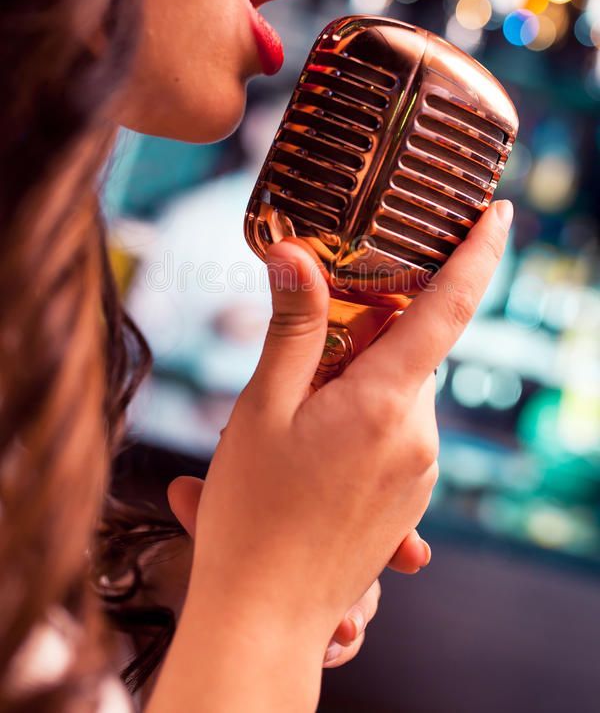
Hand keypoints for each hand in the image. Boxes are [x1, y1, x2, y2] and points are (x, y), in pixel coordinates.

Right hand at [152, 201, 511, 712]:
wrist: (266, 615)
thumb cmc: (254, 512)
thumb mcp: (262, 408)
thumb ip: (292, 327)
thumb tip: (296, 255)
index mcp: (385, 403)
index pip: (448, 309)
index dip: (477, 254)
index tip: (499, 215)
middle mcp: (418, 435)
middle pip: (410, 350)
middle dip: (366, 336)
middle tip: (304, 361)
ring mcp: (419, 471)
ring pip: (400, 391)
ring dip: (359, 383)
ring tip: (296, 421)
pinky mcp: (410, 497)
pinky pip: (399, 431)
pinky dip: (365, 419)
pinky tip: (316, 451)